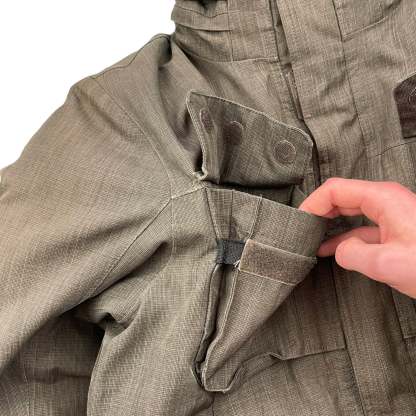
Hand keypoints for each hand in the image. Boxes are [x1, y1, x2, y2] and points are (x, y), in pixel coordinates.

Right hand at [298, 178, 415, 298]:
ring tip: (310, 239)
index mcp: (383, 199)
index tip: (298, 222)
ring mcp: (391, 215)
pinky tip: (332, 249)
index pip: (334, 190)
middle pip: (341, 197)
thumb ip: (354, 254)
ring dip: (329, 224)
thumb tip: (338, 251)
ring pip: (350, 212)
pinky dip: (343, 236)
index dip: (312, 204)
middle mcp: (386, 201)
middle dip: (318, 212)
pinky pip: (361, 227)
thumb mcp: (390, 265)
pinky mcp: (396, 230)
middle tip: (300, 230)